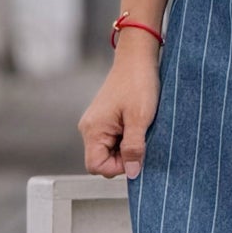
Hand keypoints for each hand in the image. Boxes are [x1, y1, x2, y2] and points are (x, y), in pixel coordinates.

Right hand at [79, 45, 160, 178]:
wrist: (137, 58)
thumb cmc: (138, 83)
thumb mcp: (140, 119)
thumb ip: (134, 148)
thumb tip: (132, 174)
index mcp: (93, 130)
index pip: (96, 167)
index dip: (118, 167)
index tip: (137, 152)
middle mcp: (89, 128)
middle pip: (103, 160)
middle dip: (124, 157)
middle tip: (142, 139)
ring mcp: (97, 124)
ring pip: (110, 150)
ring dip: (127, 147)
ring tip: (141, 129)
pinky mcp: (105, 119)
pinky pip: (114, 139)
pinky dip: (127, 138)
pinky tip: (138, 125)